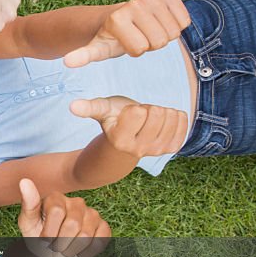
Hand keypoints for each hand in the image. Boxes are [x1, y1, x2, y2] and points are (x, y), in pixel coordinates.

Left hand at [17, 178, 110, 256]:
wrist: (51, 253)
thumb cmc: (38, 235)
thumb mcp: (27, 222)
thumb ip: (28, 203)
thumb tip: (24, 181)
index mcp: (57, 197)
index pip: (57, 212)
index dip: (49, 232)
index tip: (43, 241)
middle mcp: (76, 202)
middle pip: (72, 224)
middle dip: (61, 243)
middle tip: (55, 248)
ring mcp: (92, 214)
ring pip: (86, 234)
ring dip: (72, 249)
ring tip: (65, 250)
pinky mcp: (103, 226)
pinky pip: (100, 240)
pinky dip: (87, 251)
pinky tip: (79, 251)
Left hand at [63, 0, 190, 67]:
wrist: (121, 17)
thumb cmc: (110, 38)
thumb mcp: (96, 49)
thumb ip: (83, 56)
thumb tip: (67, 62)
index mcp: (118, 18)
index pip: (140, 49)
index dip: (135, 51)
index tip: (126, 43)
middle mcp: (135, 4)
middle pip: (159, 42)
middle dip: (151, 45)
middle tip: (139, 36)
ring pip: (174, 33)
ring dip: (164, 35)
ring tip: (148, 30)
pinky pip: (184, 20)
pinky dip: (176, 25)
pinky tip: (161, 22)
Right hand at [71, 96, 188, 157]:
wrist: (127, 142)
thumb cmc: (113, 120)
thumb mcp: (102, 111)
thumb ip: (89, 108)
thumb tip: (72, 106)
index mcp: (120, 139)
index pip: (139, 112)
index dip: (134, 108)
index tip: (127, 117)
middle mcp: (139, 149)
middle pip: (157, 113)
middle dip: (148, 109)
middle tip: (140, 119)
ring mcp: (158, 150)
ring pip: (170, 115)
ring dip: (161, 112)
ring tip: (149, 121)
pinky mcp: (172, 148)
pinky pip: (183, 120)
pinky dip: (175, 116)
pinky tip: (163, 122)